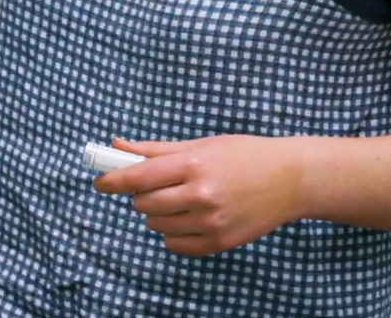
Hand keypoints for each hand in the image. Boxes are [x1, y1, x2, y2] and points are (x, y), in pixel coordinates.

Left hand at [91, 135, 307, 256]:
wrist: (291, 180)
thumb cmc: (243, 155)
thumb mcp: (200, 144)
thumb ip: (155, 150)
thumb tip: (117, 145)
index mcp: (194, 165)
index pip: (138, 178)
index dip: (113, 181)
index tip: (100, 182)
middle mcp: (201, 195)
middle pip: (144, 204)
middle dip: (142, 195)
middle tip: (157, 186)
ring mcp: (211, 222)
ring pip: (157, 225)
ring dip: (157, 214)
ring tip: (178, 200)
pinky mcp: (220, 243)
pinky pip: (175, 245)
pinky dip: (172, 234)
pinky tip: (187, 219)